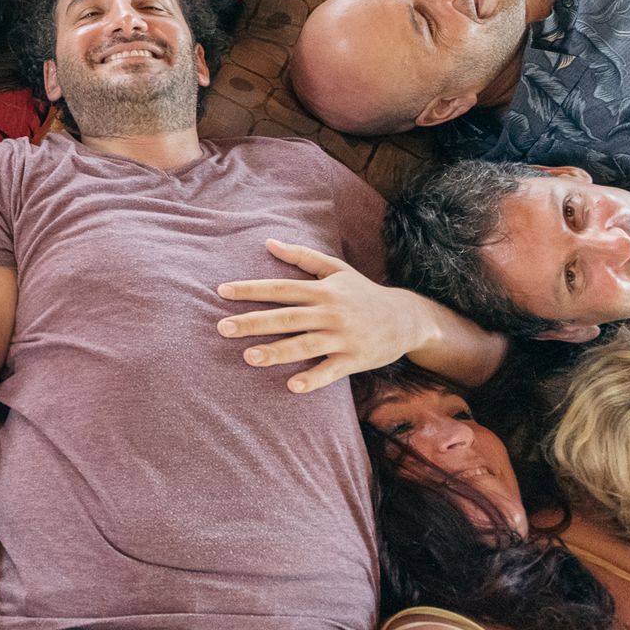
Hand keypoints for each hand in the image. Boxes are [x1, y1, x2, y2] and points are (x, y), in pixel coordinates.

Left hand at [217, 239, 426, 393]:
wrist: (408, 318)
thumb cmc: (363, 292)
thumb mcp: (336, 269)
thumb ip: (301, 256)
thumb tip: (268, 242)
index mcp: (323, 290)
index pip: (280, 288)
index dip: (251, 290)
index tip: (222, 291)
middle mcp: (330, 312)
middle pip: (286, 317)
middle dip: (253, 322)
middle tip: (222, 328)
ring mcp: (343, 337)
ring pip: (304, 345)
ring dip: (276, 352)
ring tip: (248, 357)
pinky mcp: (355, 359)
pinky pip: (331, 371)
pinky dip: (313, 379)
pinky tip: (292, 386)